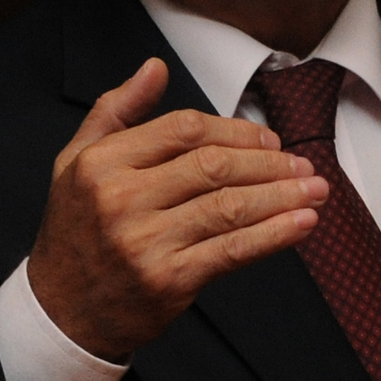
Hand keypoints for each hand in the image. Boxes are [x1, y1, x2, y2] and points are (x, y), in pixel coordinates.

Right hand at [26, 58, 327, 360]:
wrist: (63, 312)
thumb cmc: (77, 231)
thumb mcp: (76, 162)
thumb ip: (116, 111)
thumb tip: (155, 68)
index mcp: (101, 163)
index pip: (184, 130)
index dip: (236, 131)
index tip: (269, 137)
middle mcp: (120, 199)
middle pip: (214, 166)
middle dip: (269, 162)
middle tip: (303, 165)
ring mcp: (144, 241)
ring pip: (230, 206)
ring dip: (283, 195)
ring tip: (317, 190)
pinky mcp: (168, 279)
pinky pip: (233, 249)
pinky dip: (275, 234)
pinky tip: (303, 223)